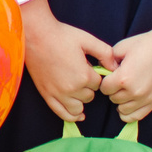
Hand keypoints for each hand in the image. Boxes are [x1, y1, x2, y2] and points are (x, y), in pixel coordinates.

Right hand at [21, 0, 114, 121]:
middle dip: (88, 87)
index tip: (88, 67)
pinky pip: (62, 114)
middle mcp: (72, 89)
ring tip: (78, 89)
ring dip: (81, 100)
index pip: (99, 84)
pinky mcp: (47, 95)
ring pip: (78, 109)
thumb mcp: (87, 40)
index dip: (95, 75)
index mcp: (84, 75)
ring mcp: (58, 94)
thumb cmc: (61, 35)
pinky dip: (71, 116)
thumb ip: (105, 53)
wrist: (35, 35)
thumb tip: (115, 67)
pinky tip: (78, 115)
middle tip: (80, 73)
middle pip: (89, 96)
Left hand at [100, 5, 151, 122]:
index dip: (106, 80)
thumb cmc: (147, 43)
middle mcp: (134, 92)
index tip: (111, 74)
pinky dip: (130, 112)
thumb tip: (102, 71)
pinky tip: (130, 101)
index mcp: (123, 78)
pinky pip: (136, 117)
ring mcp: (146, 99)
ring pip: (123, 110)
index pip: (104, 88)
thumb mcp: (122, 48)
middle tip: (120, 80)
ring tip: (126, 89)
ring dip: (121, 101)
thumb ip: (108, 61)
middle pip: (113, 99)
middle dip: (114, 90)